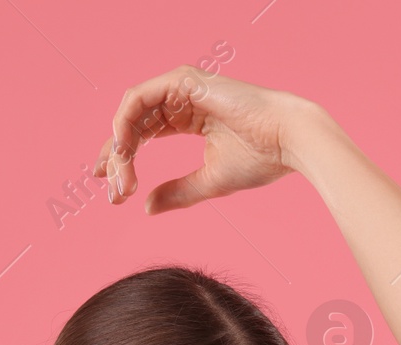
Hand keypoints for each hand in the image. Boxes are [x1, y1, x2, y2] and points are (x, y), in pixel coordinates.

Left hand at [94, 66, 324, 214]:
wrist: (289, 139)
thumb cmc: (262, 157)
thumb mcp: (210, 181)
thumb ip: (178, 192)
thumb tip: (145, 207)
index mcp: (189, 118)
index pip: (144, 134)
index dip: (124, 160)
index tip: (112, 190)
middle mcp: (181, 99)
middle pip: (133, 126)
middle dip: (118, 159)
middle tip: (112, 191)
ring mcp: (180, 87)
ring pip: (131, 113)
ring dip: (119, 147)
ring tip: (119, 178)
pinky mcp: (182, 81)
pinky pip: (138, 99)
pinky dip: (125, 123)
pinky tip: (124, 151)